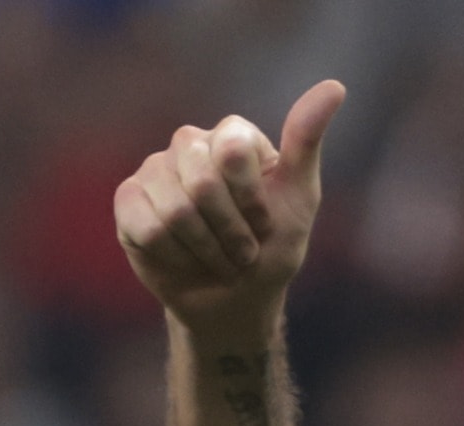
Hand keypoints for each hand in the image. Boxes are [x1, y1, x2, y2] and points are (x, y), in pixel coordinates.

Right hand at [114, 79, 345, 332]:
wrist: (237, 301)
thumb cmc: (272, 249)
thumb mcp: (300, 199)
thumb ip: (306, 142)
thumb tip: (335, 87)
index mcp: (231, 135)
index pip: (233, 150)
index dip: (251, 201)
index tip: (265, 224)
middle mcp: (189, 144)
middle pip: (203, 183)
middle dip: (231, 232)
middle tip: (243, 252)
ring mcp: (154, 170)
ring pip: (176, 211)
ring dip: (207, 250)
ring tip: (218, 259)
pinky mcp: (129, 200)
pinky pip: (150, 229)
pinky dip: (177, 257)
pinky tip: (185, 259)